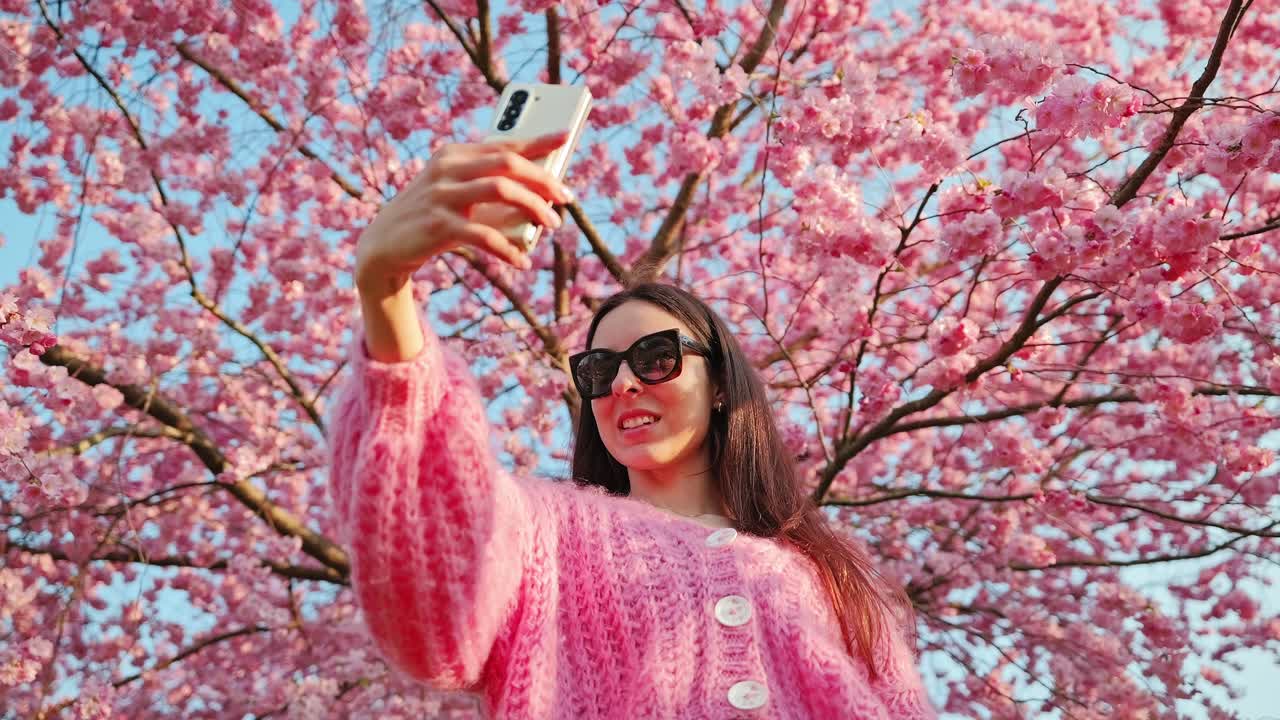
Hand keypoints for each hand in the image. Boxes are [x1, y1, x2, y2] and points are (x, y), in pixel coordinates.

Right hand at [354, 130, 573, 283]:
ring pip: (501, 190)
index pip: (503, 144)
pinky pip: (483, 235)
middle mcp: (447, 168)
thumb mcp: (454, 193)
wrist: (383, 246)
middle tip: (566, 199)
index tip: (566, 137)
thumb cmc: (430, 217)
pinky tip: (522, 261)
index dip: (537, 141)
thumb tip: (541, 194)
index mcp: (453, 154)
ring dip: (533, 207)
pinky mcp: (437, 225)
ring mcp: (441, 195)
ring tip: (552, 224)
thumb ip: (487, 186)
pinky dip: (508, 249)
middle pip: (507, 163)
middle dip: (543, 179)